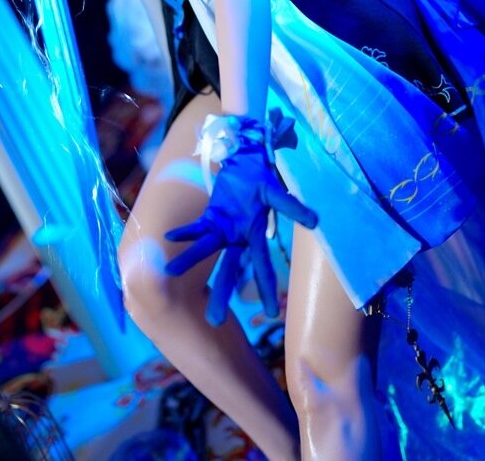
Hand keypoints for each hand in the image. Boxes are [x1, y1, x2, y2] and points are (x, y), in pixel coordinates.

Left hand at [165, 140, 316, 324]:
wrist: (248, 163)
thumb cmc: (263, 179)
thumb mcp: (277, 192)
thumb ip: (293, 207)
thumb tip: (315, 221)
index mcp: (255, 236)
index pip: (263, 267)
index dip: (266, 288)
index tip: (271, 314)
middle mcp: (237, 237)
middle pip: (229, 270)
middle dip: (221, 293)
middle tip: (213, 321)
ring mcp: (222, 228)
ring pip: (204, 249)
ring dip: (188, 259)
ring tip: (170, 271)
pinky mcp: (210, 216)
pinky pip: (195, 227)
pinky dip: (184, 231)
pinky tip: (169, 236)